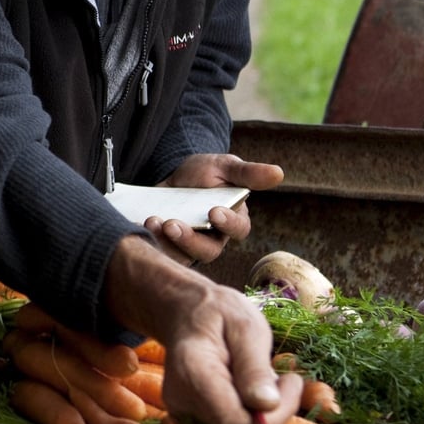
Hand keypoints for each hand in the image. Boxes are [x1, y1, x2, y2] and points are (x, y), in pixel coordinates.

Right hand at [103, 236, 304, 423]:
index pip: (229, 420)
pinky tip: (256, 387)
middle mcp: (181, 398)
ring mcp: (184, 410)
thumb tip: (267, 406)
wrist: (185, 312)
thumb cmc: (218, 312)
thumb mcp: (245, 326)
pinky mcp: (193, 417)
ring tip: (272, 376)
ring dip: (266, 414)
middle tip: (292, 380)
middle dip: (274, 415)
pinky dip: (254, 414)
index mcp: (192, 371)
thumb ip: (254, 366)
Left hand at [147, 153, 281, 264]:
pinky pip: (164, 255)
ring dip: (168, 242)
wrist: (173, 177)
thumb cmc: (205, 173)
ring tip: (154, 221)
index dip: (228, 223)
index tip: (213, 211)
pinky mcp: (170, 249)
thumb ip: (248, 173)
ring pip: (185, 256)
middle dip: (190, 239)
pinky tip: (144, 225)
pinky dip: (153, 243)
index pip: (238, 229)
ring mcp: (191, 247)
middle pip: (208, 250)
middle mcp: (215, 239)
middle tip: (172, 224)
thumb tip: (279, 173)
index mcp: (234, 220)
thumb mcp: (224, 166)